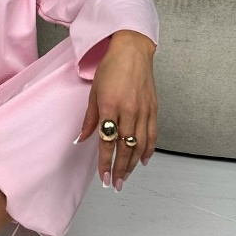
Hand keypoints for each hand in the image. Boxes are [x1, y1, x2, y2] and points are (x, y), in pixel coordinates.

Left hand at [76, 36, 157, 190]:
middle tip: (116, 184)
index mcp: (109, 106)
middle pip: (125, 147)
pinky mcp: (153, 108)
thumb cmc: (110, 68)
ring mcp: (143, 110)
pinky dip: (149, 149)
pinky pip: (152, 134)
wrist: (132, 51)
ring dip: (133, 164)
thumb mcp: (93, 92)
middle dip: (120, 169)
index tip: (103, 177)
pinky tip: (144, 161)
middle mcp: (128, 111)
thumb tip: (81, 139)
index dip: (105, 162)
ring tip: (126, 177)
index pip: (107, 142)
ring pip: (140, 144)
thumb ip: (89, 118)